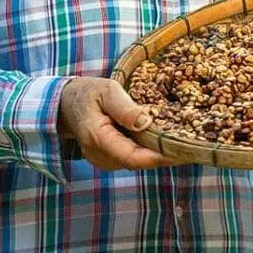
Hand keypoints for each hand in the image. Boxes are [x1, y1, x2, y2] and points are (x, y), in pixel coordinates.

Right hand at [58, 77, 179, 170]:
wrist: (66, 103)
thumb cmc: (88, 93)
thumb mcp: (107, 90)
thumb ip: (125, 108)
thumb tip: (146, 122)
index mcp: (98, 137)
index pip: (130, 156)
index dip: (155, 157)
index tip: (178, 153)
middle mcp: (98, 155)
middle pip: (135, 161)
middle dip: (160, 155)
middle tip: (186, 145)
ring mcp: (101, 160)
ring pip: (133, 162)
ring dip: (153, 153)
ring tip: (175, 141)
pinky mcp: (107, 159)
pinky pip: (129, 158)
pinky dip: (143, 151)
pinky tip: (156, 140)